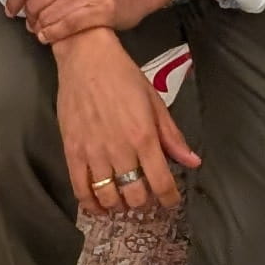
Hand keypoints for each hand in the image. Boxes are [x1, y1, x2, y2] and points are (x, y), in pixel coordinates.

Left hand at [6, 0, 176, 45]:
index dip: (14, 0)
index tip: (11, 9)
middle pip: (36, 3)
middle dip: (28, 16)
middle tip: (29, 21)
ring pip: (49, 16)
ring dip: (39, 27)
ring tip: (39, 30)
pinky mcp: (99, 11)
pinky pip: (66, 26)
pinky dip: (52, 34)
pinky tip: (48, 36)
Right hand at [54, 28, 200, 214]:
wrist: (86, 58)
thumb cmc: (123, 76)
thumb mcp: (154, 102)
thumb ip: (172, 136)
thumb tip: (193, 162)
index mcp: (144, 136)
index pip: (161, 182)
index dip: (169, 199)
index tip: (170, 201)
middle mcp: (120, 150)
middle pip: (135, 196)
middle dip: (145, 203)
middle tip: (146, 196)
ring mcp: (93, 153)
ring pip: (109, 197)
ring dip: (120, 205)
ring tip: (124, 200)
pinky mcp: (72, 153)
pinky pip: (81, 190)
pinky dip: (92, 204)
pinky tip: (100, 205)